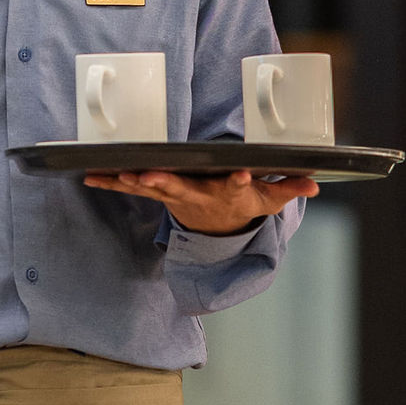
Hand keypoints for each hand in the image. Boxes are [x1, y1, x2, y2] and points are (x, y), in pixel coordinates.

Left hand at [82, 165, 317, 231]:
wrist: (216, 230)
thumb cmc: (242, 206)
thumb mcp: (268, 200)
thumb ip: (288, 188)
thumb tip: (315, 185)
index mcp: (227, 193)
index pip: (236, 185)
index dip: (239, 180)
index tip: (241, 174)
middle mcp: (198, 195)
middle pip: (182, 188)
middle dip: (166, 182)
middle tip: (150, 176)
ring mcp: (175, 195)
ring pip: (152, 187)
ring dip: (134, 181)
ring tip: (117, 174)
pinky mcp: (159, 192)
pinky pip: (132, 186)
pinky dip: (111, 181)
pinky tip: (90, 175)